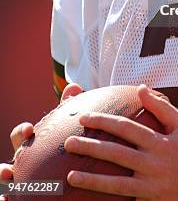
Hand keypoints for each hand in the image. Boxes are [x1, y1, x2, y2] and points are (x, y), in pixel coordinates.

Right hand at [0, 83, 82, 200]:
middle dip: (7, 163)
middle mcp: (24, 161)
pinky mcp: (26, 194)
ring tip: (8, 182)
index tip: (29, 129)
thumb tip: (73, 86)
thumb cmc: (63, 146)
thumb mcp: (66, 129)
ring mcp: (24, 178)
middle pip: (11, 161)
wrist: (68, 175)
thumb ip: (68, 110)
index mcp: (31, 144)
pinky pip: (12, 198)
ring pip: (8, 183)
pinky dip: (7, 199)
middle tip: (11, 166)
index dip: (21, 131)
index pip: (20, 135)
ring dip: (5, 181)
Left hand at [64, 85, 177, 199]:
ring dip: (91, 179)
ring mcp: (151, 186)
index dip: (104, 122)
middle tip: (68, 142)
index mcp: (162, 142)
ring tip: (70, 175)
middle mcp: (155, 164)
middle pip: (117, 153)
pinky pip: (124, 198)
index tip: (84, 117)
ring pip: (116, 182)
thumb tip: (140, 88)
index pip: (127, 128)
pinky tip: (89, 193)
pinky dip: (106, 195)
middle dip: (90, 146)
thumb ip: (163, 108)